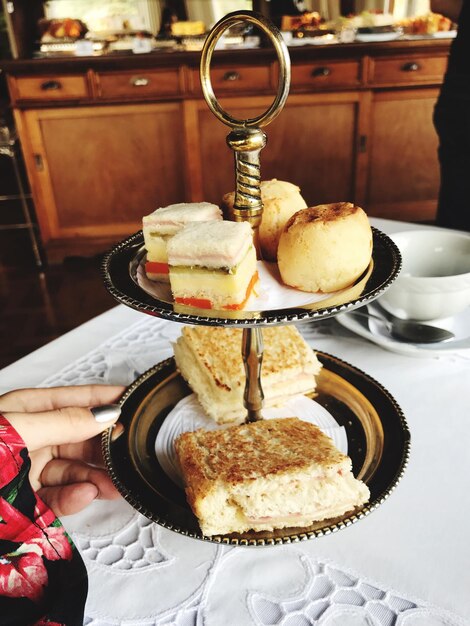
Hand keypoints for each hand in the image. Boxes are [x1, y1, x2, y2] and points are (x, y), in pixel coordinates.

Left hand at [0, 385, 124, 516]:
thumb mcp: (17, 430)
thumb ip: (63, 422)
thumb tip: (103, 414)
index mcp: (27, 411)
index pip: (76, 400)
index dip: (105, 399)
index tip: (135, 401)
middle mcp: (31, 438)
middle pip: (81, 438)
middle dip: (106, 448)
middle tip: (129, 453)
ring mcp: (28, 470)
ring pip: (74, 471)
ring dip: (96, 477)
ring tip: (114, 485)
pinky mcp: (26, 502)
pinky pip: (58, 497)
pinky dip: (74, 497)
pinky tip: (85, 494)